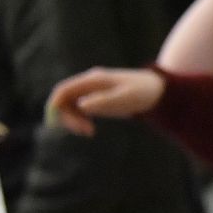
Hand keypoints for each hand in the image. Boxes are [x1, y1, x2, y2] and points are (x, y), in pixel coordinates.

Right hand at [48, 67, 165, 134]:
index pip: (63, 90)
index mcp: (93, 80)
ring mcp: (92, 91)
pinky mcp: (97, 99)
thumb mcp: (125, 98)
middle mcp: (89, 84)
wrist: (157, 89)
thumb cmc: (143, 92)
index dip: (55, 105)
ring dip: (73, 120)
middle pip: (64, 99)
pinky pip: (79, 110)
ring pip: (70, 106)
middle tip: (86, 132)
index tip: (56, 123)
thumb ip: (104, 101)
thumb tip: (81, 105)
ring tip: (89, 132)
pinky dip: (80, 120)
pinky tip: (90, 130)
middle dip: (68, 117)